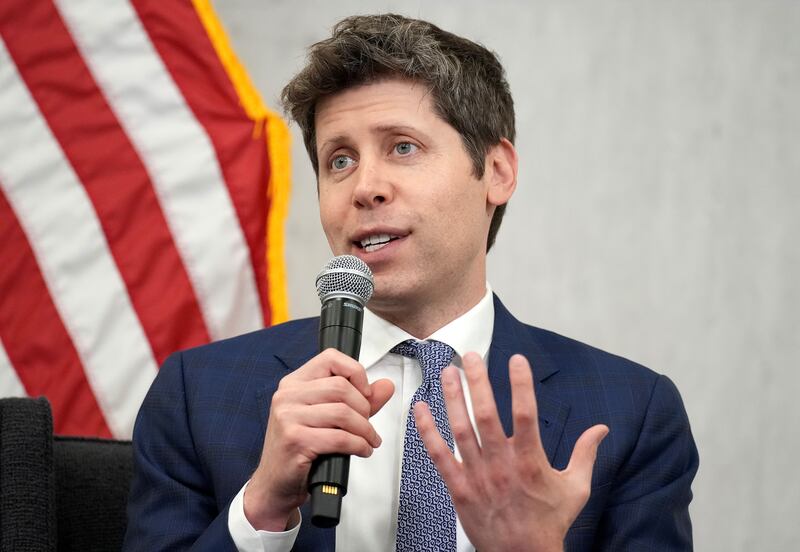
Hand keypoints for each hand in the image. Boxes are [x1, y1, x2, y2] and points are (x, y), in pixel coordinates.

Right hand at [244, 348, 393, 530]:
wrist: (275, 484)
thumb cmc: (300, 448)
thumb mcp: (328, 418)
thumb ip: (359, 399)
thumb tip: (386, 386)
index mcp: (294, 383)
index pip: (331, 358)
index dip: (355, 372)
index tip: (365, 392)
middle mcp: (287, 395)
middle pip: (341, 387)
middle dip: (364, 408)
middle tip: (367, 424)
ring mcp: (288, 417)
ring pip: (343, 412)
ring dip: (365, 429)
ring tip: (369, 440)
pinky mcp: (295, 440)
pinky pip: (339, 437)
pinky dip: (358, 445)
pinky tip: (362, 450)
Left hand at [414, 353, 607, 551]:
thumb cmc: (549, 522)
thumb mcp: (576, 488)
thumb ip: (586, 454)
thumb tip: (601, 429)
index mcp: (531, 461)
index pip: (526, 414)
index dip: (521, 384)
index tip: (516, 360)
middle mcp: (502, 465)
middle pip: (486, 415)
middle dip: (478, 382)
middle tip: (471, 356)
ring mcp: (478, 476)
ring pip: (461, 430)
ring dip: (452, 398)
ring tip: (448, 372)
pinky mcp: (459, 488)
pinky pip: (439, 455)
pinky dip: (428, 431)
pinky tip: (421, 409)